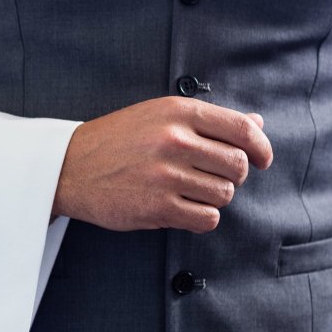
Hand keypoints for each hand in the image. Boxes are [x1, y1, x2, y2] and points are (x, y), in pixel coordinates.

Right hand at [53, 97, 271, 232]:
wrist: (70, 167)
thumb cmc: (116, 140)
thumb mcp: (159, 115)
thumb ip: (208, 121)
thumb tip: (256, 126)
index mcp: (178, 112)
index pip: (241, 130)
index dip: (261, 148)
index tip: (262, 160)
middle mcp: (174, 140)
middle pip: (236, 166)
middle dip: (233, 176)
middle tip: (213, 177)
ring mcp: (166, 175)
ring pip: (224, 194)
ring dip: (214, 197)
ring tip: (191, 192)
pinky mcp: (157, 207)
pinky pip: (206, 218)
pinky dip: (202, 217)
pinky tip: (185, 209)